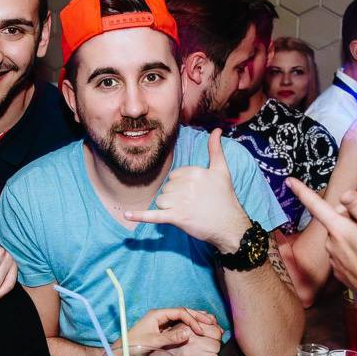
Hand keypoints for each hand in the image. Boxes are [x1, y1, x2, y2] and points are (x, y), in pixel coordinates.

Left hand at [124, 129, 250, 251]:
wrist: (230, 226)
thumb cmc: (225, 198)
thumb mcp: (222, 170)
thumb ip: (216, 149)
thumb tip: (216, 129)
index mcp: (193, 171)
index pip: (174, 176)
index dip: (182, 186)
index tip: (196, 194)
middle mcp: (186, 185)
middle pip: (167, 189)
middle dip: (176, 198)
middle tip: (194, 204)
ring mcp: (180, 202)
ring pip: (161, 201)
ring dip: (170, 208)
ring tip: (189, 212)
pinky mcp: (176, 218)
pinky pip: (154, 215)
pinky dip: (140, 216)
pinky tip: (126, 215)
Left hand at [124, 307, 221, 355]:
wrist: (121, 355)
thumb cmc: (132, 347)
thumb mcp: (152, 342)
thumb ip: (170, 338)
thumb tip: (189, 334)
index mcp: (157, 315)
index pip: (180, 312)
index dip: (192, 319)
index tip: (199, 330)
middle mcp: (160, 317)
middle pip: (183, 313)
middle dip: (197, 316)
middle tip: (212, 322)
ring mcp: (162, 324)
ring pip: (182, 319)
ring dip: (194, 321)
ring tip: (208, 324)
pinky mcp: (162, 332)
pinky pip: (178, 327)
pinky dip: (188, 328)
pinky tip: (197, 332)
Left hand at [287, 179, 356, 301]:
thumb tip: (343, 195)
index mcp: (340, 231)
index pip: (317, 207)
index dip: (303, 192)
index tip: (289, 181)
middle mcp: (332, 246)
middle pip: (338, 220)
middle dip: (356, 216)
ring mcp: (335, 261)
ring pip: (342, 236)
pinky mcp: (341, 273)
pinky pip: (344, 252)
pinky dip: (356, 249)